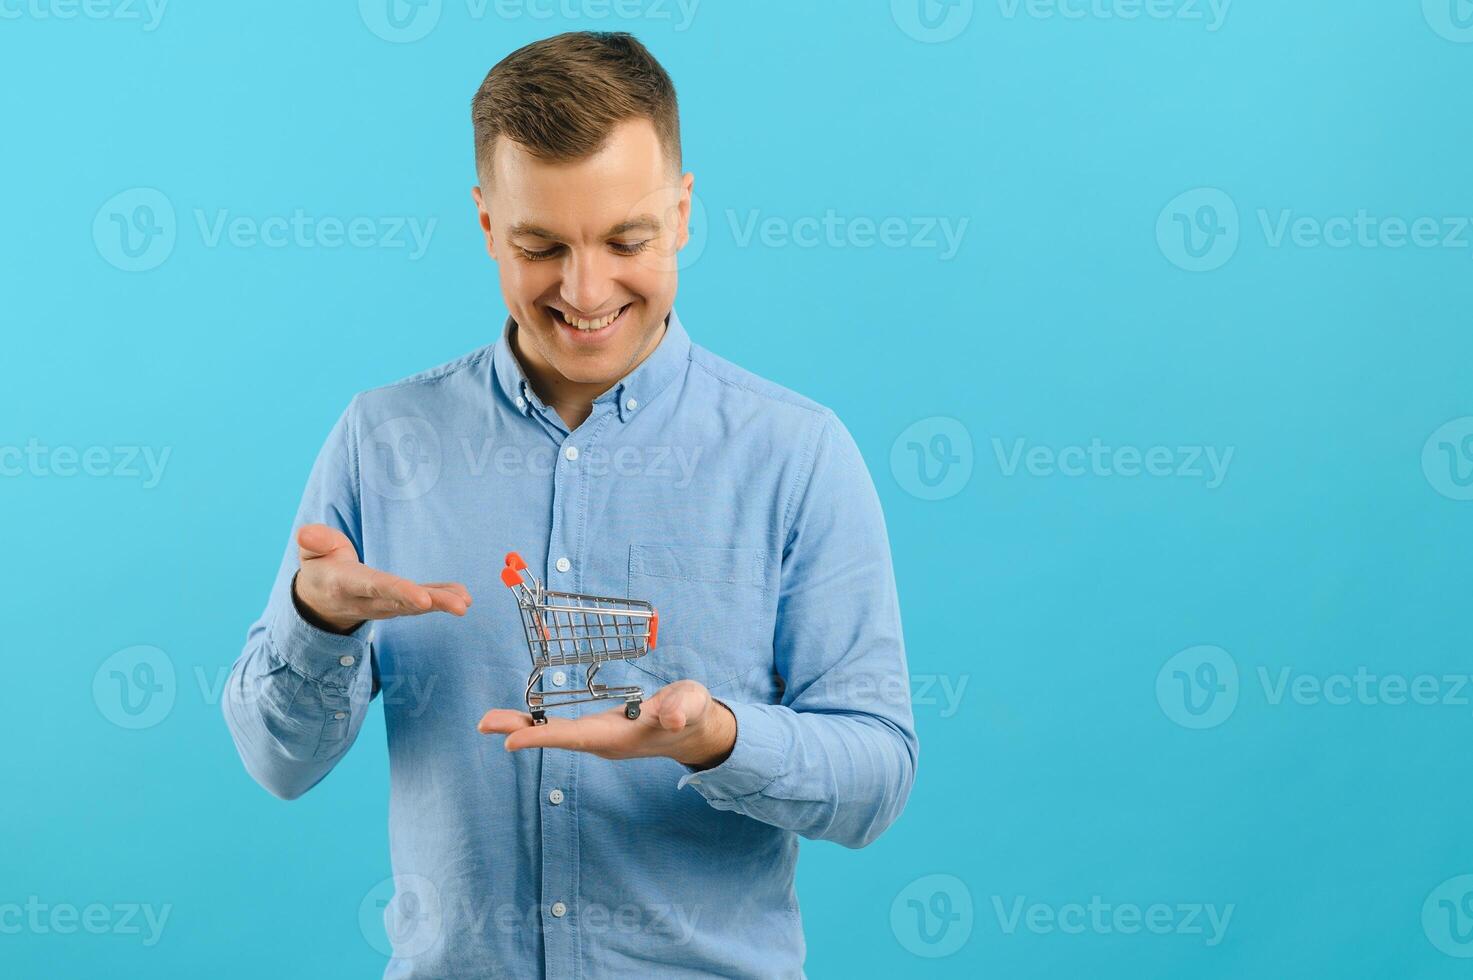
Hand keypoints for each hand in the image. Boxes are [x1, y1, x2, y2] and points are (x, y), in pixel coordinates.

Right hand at [292, 523, 471, 633]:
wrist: (320, 600)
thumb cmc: (321, 567)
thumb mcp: (310, 552)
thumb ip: (313, 541)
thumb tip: (306, 533)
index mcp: (345, 584)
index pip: (375, 586)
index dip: (398, 591)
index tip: (422, 598)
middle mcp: (367, 601)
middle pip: (401, 602)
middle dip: (431, 603)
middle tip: (460, 606)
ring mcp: (383, 606)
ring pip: (414, 607)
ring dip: (442, 603)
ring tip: (466, 601)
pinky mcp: (397, 605)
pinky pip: (421, 603)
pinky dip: (442, 599)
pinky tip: (463, 596)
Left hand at [477, 680, 737, 769]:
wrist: (695, 730)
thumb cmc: (693, 712)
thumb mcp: (693, 704)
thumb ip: (684, 708)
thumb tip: (673, 718)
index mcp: (620, 736)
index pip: (575, 736)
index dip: (543, 736)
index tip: (511, 740)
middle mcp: (603, 741)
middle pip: (556, 737)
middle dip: (521, 731)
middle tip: (484, 724)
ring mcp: (599, 737)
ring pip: (556, 733)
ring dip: (523, 726)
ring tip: (491, 721)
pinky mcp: (598, 729)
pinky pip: (561, 726)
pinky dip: (538, 721)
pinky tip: (521, 717)